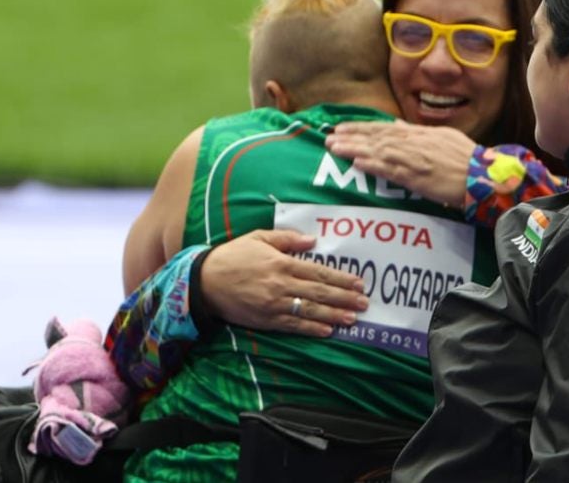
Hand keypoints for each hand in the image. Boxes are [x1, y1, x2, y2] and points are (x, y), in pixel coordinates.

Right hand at [200, 229, 368, 336]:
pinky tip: (327, 330)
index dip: (341, 279)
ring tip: (352, 319)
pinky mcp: (265, 320)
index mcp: (281, 263)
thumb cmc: (233, 256)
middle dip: (344, 298)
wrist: (204, 282)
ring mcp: (273, 305)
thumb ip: (287, 239)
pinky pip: (293, 326)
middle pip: (319, 293)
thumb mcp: (258, 238)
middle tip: (364, 303)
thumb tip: (313, 240)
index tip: (358, 283)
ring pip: (310, 311)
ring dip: (333, 315)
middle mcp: (281, 284)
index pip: (319, 272)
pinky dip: (311, 328)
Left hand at [325, 120, 475, 208]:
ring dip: (355, 149)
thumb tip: (397, 125)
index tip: (341, 127)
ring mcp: (415, 160)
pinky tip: (357, 162)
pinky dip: (374, 165)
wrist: (481, 176)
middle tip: (328, 137)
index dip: (361, 127)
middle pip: (376, 138)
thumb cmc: (466, 158)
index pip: (384, 128)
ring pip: (379, 151)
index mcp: (420, 134)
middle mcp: (414, 144)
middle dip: (351, 137)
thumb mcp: (442, 137)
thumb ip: (418, 132)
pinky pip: (391, 170)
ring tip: (334, 148)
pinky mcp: (418, 178)